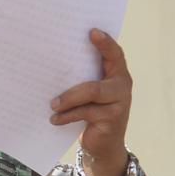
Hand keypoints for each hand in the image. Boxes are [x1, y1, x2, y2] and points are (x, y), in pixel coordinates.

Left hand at [49, 29, 131, 175]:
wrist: (105, 144)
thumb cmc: (93, 109)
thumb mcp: (91, 91)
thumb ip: (83, 76)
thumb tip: (53, 60)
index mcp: (118, 73)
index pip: (115, 54)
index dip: (105, 43)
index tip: (92, 31)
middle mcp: (122, 86)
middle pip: (97, 81)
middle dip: (76, 81)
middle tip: (53, 73)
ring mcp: (119, 104)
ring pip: (91, 94)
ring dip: (68, 99)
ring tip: (52, 104)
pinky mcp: (112, 120)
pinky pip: (86, 113)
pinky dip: (68, 115)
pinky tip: (54, 119)